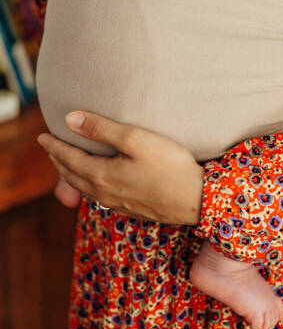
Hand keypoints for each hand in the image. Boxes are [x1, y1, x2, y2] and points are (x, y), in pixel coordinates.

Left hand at [37, 111, 203, 224]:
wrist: (196, 200)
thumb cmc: (169, 165)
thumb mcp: (136, 139)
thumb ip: (102, 129)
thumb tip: (70, 119)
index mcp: (101, 174)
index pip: (68, 158)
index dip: (54, 146)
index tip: (42, 136)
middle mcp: (104, 192)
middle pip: (72, 175)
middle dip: (58, 160)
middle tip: (50, 149)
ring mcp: (117, 203)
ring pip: (84, 189)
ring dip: (71, 175)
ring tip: (67, 165)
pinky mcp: (131, 208)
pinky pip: (98, 197)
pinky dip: (87, 186)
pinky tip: (96, 185)